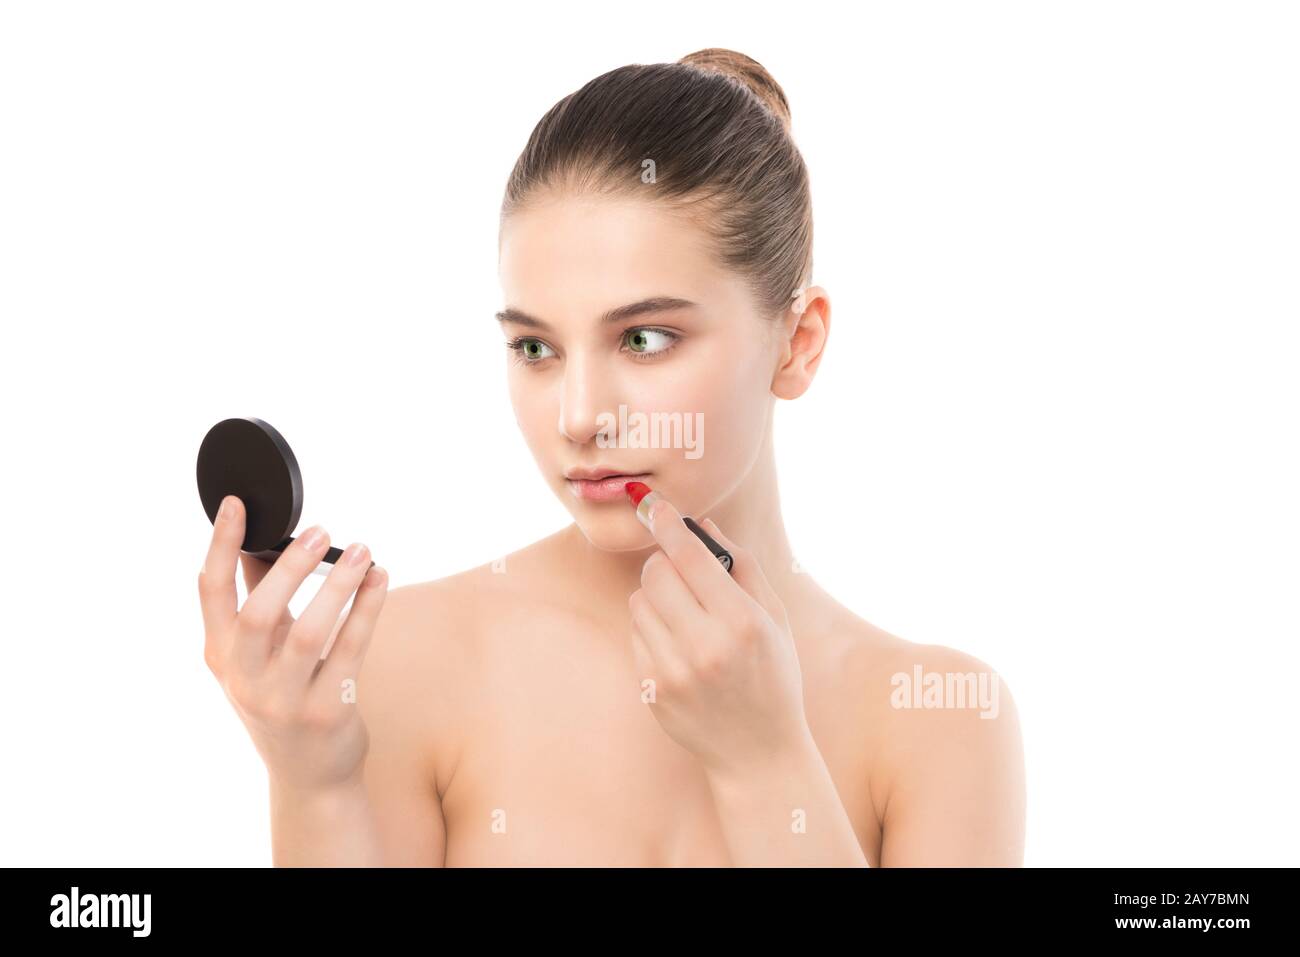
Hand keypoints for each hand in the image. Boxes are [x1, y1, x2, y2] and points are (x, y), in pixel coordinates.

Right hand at [198, 494, 388, 794]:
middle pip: (258, 614)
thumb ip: (261, 599)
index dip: (220, 545)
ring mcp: (283, 701)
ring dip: (338, 586)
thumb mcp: (260, 655)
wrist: (310, 776)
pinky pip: (350, 652)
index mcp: (222, 656)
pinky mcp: (326, 712)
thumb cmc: (284, 697)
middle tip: (321, 532)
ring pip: (309, 633)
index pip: (210, 592)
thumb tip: (265, 541)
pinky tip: (380, 581)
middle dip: (289, 568)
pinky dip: (366, 610)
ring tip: (363, 551)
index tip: (237, 504)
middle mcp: (245, 679)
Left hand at [627, 495, 811, 779]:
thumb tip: (703, 525)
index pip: (690, 558)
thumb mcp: (775, 619)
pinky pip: (635, 634)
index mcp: (742, 624)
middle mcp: (705, 647)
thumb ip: (742, 566)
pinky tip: (679, 646)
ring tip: (685, 615)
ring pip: (639, 602)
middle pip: (655, 574)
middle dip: (664, 562)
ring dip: (656, 597)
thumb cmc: (773, 677)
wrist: (758, 752)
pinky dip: (652, 629)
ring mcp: (673, 672)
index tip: (654, 504)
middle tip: (680, 569)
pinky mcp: (652, 690)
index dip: (669, 525)